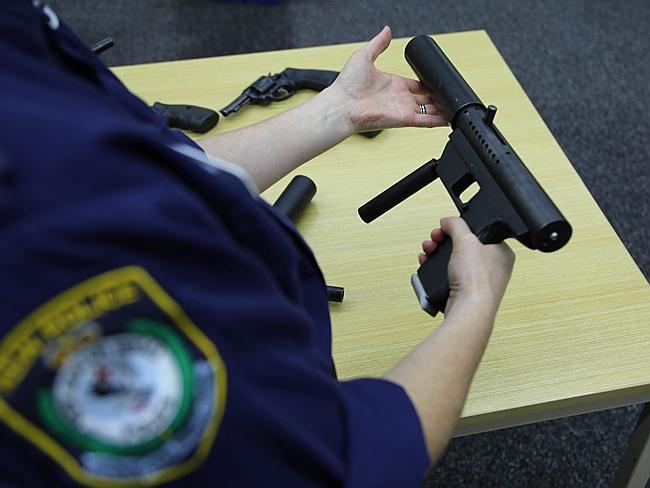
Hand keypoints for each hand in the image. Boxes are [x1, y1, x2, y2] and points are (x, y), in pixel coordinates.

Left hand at [328, 26, 447, 131]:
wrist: (341, 105)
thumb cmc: (347, 85)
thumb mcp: (364, 56)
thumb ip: (378, 44)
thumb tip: (386, 30)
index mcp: (392, 84)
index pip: (415, 85)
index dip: (427, 85)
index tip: (436, 84)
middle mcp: (398, 98)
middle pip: (424, 100)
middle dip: (437, 99)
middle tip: (449, 98)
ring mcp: (402, 109)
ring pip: (427, 111)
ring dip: (440, 110)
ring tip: (454, 110)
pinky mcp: (403, 119)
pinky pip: (424, 121)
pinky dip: (437, 121)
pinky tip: (448, 120)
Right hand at [419, 217, 514, 314]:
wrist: (468, 310)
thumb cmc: (477, 281)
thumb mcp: (466, 239)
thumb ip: (456, 224)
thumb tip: (448, 221)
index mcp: (502, 253)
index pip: (479, 233)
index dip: (460, 229)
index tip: (446, 228)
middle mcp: (493, 268)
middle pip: (462, 246)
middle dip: (443, 241)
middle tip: (434, 239)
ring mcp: (478, 282)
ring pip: (453, 261)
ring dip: (437, 254)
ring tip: (428, 251)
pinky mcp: (464, 293)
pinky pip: (448, 276)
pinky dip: (436, 270)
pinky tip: (428, 265)